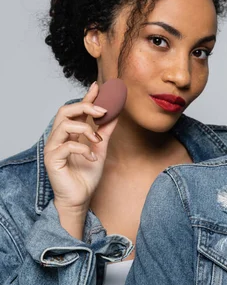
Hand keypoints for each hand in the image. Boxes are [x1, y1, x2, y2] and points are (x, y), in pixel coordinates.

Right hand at [43, 82, 118, 238]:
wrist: (80, 198)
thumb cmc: (87, 175)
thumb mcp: (101, 149)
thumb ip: (106, 131)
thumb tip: (116, 113)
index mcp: (70, 133)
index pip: (76, 110)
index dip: (86, 97)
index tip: (98, 86)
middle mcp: (59, 137)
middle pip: (65, 111)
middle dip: (85, 106)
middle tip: (103, 111)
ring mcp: (53, 147)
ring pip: (64, 125)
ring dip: (85, 128)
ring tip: (97, 139)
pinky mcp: (52, 159)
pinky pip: (66, 146)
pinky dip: (83, 148)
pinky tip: (91, 157)